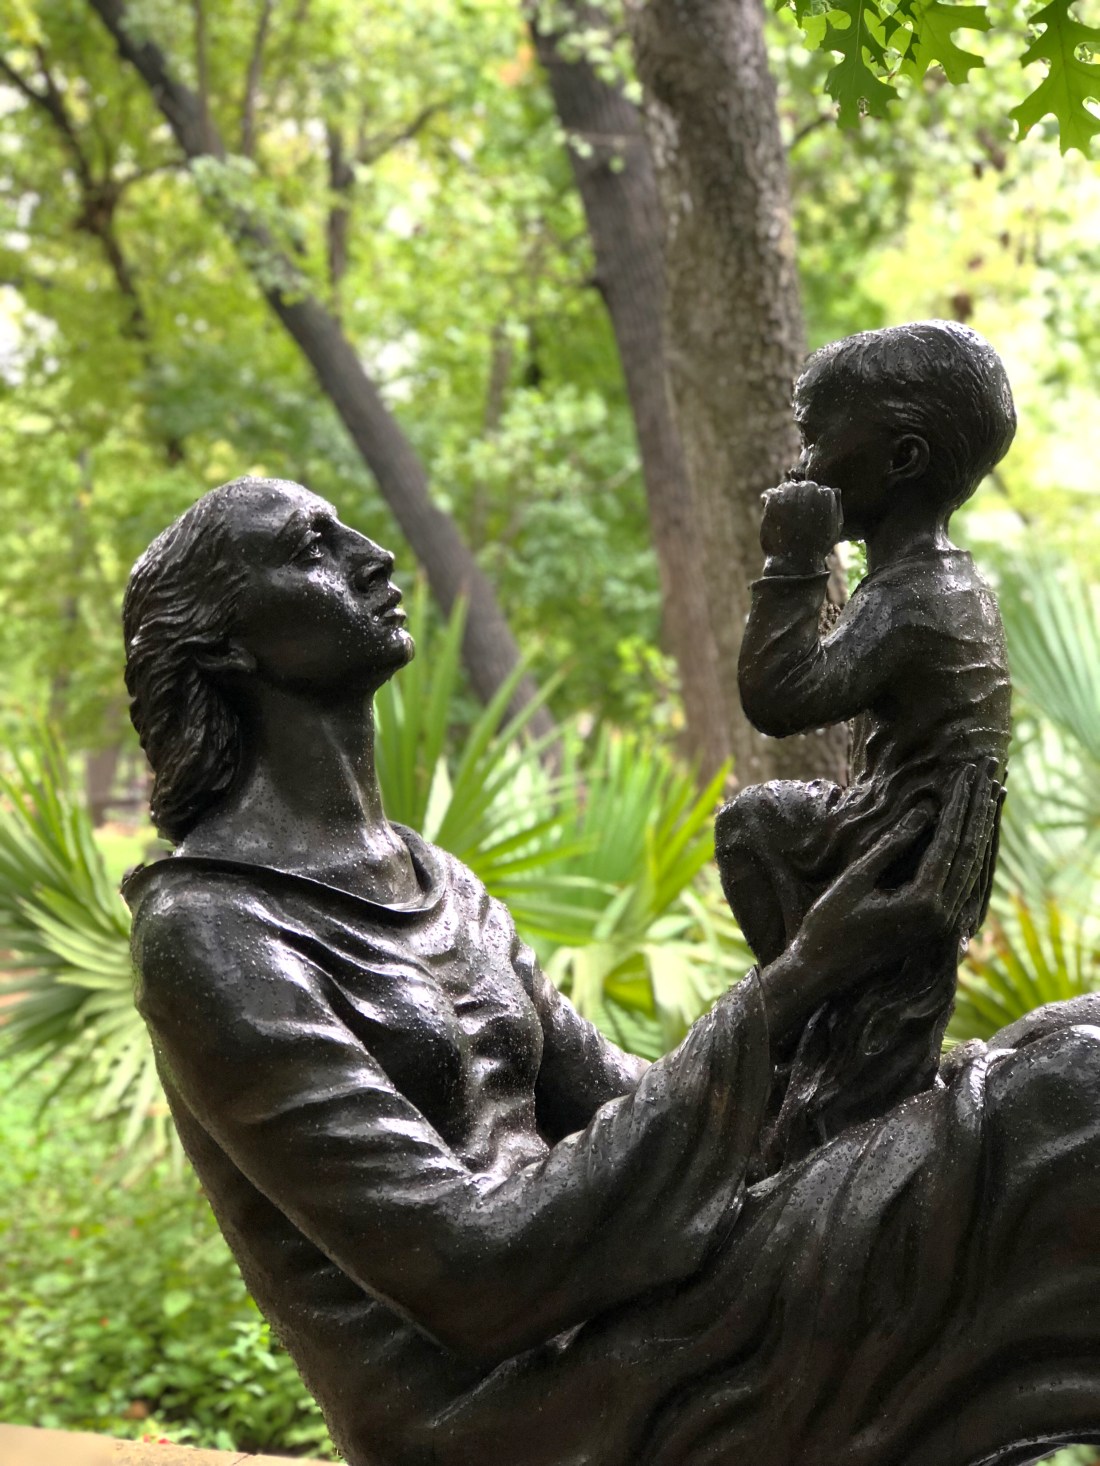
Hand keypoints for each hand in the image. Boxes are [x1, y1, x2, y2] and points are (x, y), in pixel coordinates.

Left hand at [759, 480, 840, 572]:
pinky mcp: (773, 499)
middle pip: (800, 486)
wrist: (796, 561)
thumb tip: (835, 490)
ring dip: (783, 500)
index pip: (816, 488)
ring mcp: (791, 492)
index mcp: (827, 493)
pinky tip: (773, 517)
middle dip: (797, 499)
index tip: (806, 517)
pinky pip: (768, 495)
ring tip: (784, 520)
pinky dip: (769, 504)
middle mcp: (809, 488)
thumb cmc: (817, 547)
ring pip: (784, 489)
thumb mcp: (835, 527)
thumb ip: (836, 506)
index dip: (810, 503)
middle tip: (793, 519)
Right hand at [761, 762, 1002, 1034]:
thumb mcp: (855, 880)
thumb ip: (891, 846)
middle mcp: (943, 919)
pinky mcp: (937, 928)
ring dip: (980, 828)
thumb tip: (925, 809)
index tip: (967, 770)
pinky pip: (962, 883)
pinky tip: (973, 831)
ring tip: (988, 793)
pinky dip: (969, 852)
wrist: (820, 974)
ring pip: (972, 867)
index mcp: (925, 906)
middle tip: (988, 769)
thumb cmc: (827, 926)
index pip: (951, 843)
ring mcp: (943, 927)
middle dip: (978, 809)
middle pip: (970, 853)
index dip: (959, 804)